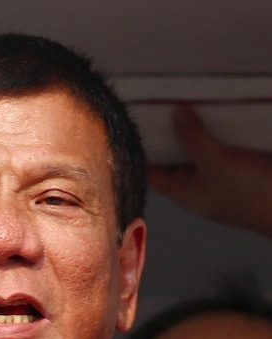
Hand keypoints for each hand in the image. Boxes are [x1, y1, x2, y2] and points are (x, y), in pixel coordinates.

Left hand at [148, 105, 271, 238]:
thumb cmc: (254, 194)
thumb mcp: (220, 166)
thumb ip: (196, 141)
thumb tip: (174, 112)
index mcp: (187, 192)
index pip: (153, 173)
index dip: (141, 152)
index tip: (131, 125)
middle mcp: (201, 183)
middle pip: (177, 156)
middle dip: (170, 132)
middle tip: (158, 100)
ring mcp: (224, 172)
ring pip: (202, 146)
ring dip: (196, 126)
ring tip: (182, 95)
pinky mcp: (244, 161)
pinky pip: (226, 141)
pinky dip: (220, 126)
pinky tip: (217, 106)